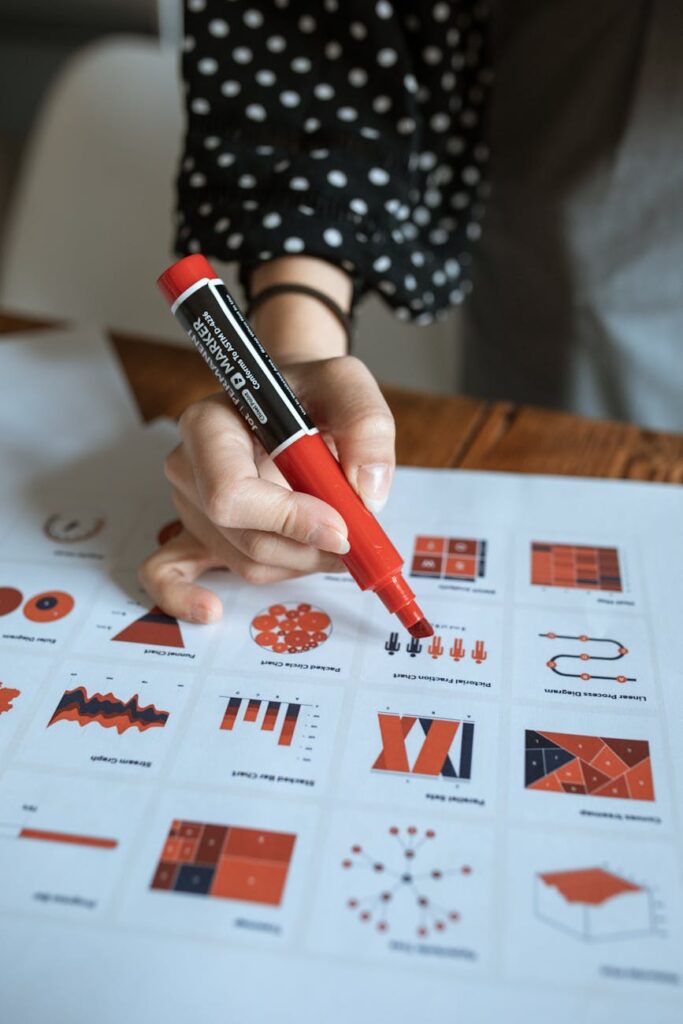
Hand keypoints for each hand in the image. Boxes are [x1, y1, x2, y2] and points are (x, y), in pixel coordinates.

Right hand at [138, 258, 395, 623]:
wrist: (292, 402)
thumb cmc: (310, 393)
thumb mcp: (347, 385)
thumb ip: (366, 425)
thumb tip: (366, 490)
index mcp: (210, 425)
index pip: (232, 493)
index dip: (289, 520)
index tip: (341, 526)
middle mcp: (188, 467)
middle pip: (245, 537)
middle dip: (309, 547)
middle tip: (355, 534)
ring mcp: (189, 506)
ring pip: (246, 563)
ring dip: (301, 560)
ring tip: (332, 531)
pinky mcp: (196, 534)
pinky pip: (168, 574)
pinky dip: (186, 598)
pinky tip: (212, 609)